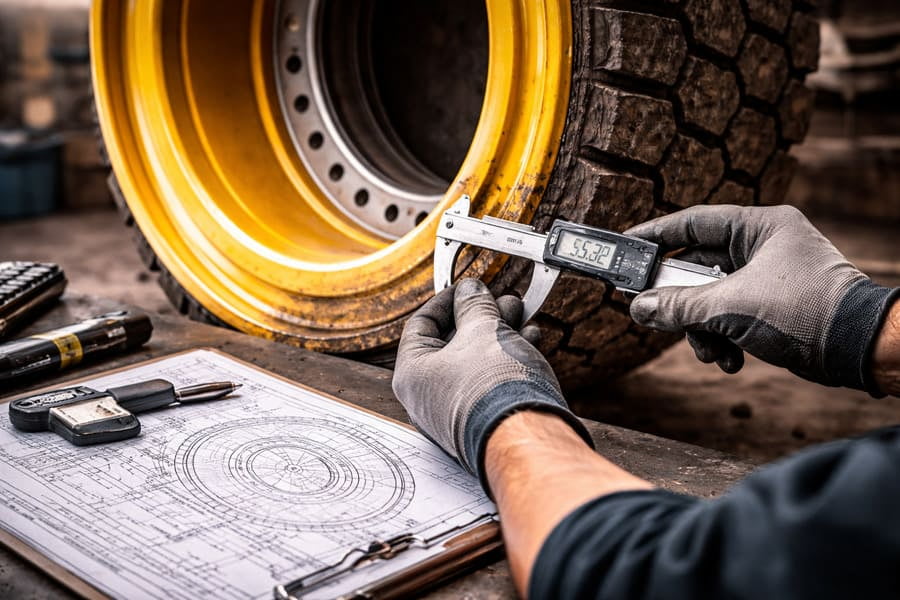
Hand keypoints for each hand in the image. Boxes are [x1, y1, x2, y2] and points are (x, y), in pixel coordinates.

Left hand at [392, 279, 592, 491]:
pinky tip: (530, 338)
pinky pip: (489, 380)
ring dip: (498, 332)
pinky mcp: (483, 421)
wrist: (526, 438)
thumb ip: (474, 304)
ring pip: (474, 360)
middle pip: (451, 342)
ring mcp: (456, 412)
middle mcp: (428, 397)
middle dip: (480, 315)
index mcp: (412, 373)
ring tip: (521, 313)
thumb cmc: (494, 387)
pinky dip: (507, 357)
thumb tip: (470, 290)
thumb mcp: (483, 329)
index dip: (447, 300)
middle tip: (502, 299)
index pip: (421, 324)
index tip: (468, 287)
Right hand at [625, 205, 899, 394]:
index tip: (626, 248)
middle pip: (698, 268)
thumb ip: (678, 306)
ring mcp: (769, 276)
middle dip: (681, 302)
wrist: (860, 350)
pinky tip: (731, 360)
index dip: (655, 235)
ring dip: (702, 328)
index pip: (693, 223)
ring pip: (711, 298)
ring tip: (709, 351)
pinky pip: (730, 315)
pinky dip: (723, 338)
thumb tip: (638, 308)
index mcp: (760, 227)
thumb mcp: (730, 308)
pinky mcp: (773, 305)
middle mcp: (764, 246)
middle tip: (654, 314)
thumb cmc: (805, 312)